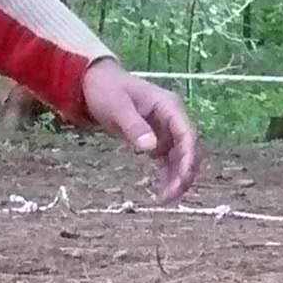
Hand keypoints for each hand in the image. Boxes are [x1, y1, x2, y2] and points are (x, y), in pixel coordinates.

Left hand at [82, 60, 202, 201]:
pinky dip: (167, 175)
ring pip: (180, 158)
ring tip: (165, 200)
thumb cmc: (107, 90)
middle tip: (172, 196)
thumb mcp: (117, 107)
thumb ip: (134, 127)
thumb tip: (152, 149)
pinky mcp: (157, 139)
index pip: (187, 134)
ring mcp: (166, 130)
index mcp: (169, 106)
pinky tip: (161, 192)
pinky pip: (168, 160)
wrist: (94, 82)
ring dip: (177, 178)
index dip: (188, 157)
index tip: (183, 178)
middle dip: (185, 173)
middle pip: (188, 148)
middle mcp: (173, 119)